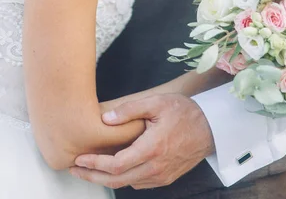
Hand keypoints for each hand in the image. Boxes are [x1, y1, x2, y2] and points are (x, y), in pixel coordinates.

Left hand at [70, 94, 214, 189]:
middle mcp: (155, 167)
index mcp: (152, 148)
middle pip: (117, 181)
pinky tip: (112, 168)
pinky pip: (139, 183)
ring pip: (127, 184)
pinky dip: (122, 178)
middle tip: (75, 170)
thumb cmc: (183, 111)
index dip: (94, 165)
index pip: (116, 165)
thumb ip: (129, 110)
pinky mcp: (165, 177)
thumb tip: (105, 119)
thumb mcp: (156, 102)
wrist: (210, 127)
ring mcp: (161, 175)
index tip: (79, 159)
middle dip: (93, 177)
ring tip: (88, 170)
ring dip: (106, 179)